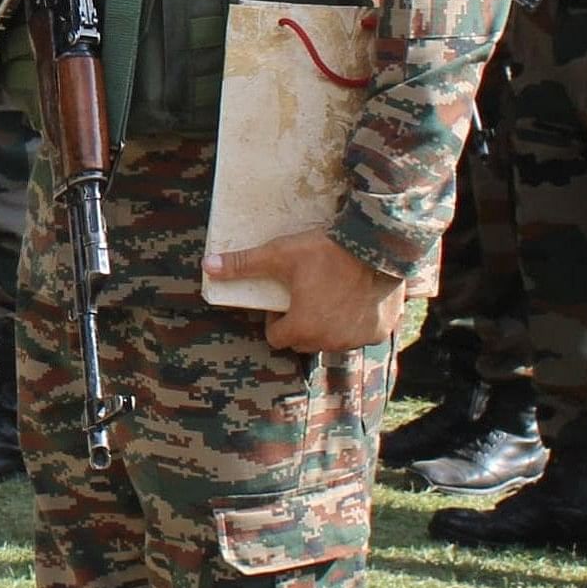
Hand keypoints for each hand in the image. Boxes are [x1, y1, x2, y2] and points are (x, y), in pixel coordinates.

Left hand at [205, 231, 400, 352]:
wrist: (378, 246)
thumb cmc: (326, 252)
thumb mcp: (280, 255)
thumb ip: (244, 265)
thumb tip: (207, 265)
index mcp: (302, 328)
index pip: (277, 338)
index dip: (277, 320)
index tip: (286, 300)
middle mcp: (329, 341)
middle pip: (304, 341)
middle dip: (302, 324)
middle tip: (308, 295)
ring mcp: (356, 339)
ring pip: (333, 339)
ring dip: (329, 325)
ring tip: (332, 294)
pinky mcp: (379, 331)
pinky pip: (361, 334)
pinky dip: (358, 322)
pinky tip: (358, 298)